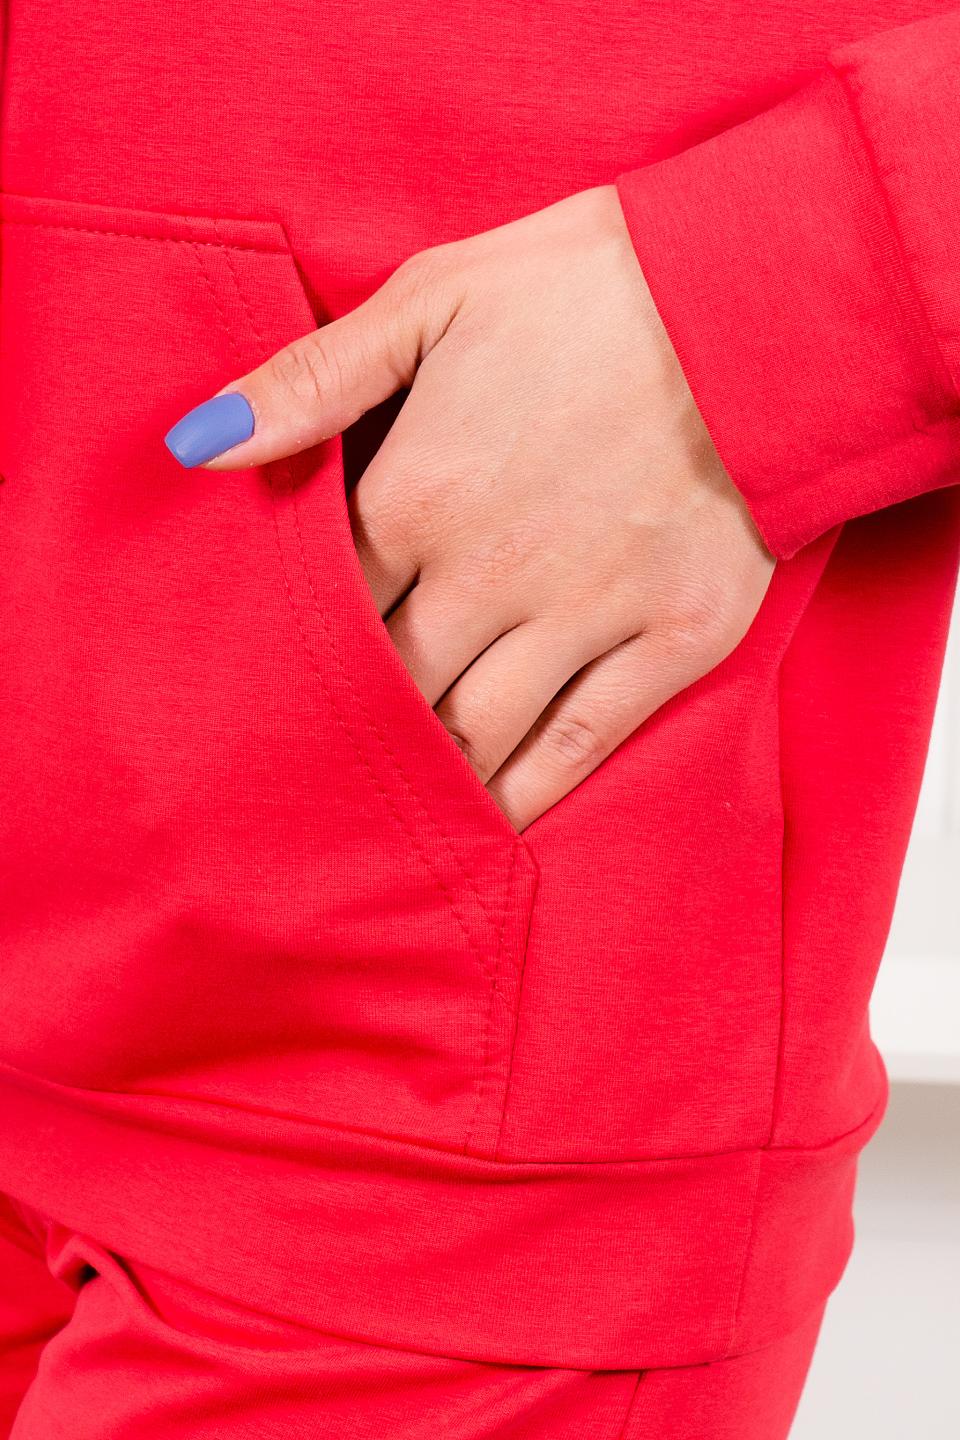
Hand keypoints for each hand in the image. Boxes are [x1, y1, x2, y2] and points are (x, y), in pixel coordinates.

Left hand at [169, 185, 774, 831]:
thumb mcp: (435, 294)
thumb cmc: (588, 284)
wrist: (758, 302)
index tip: (284, 680)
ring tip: (392, 808)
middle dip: (355, 722)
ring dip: (429, 770)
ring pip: (475, 730)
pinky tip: (493, 822)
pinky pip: (579, 743)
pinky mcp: (670, 641)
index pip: (331, 607)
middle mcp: (487, 577)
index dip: (304, 648)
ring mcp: (583, 617)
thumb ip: (313, 380)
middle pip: (393, 683)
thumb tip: (196, 446)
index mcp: (416, 497)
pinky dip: (527, 793)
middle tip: (321, 765)